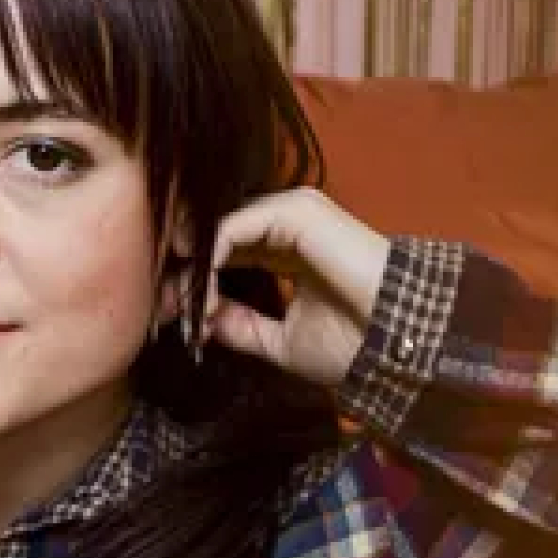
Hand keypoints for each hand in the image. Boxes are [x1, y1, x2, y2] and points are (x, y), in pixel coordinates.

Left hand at [164, 188, 390, 387]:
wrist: (398, 345)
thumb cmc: (353, 345)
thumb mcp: (280, 340)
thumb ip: (240, 325)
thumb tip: (199, 320)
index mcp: (287, 247)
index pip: (226, 249)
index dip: (195, 280)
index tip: (170, 317)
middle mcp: (286, 222)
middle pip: (216, 234)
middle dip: (182, 272)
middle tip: (160, 309)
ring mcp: (291, 211)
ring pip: (218, 230)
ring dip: (193, 272)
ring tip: (182, 310)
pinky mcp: (294, 211)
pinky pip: (230, 228)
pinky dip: (209, 264)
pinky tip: (204, 299)